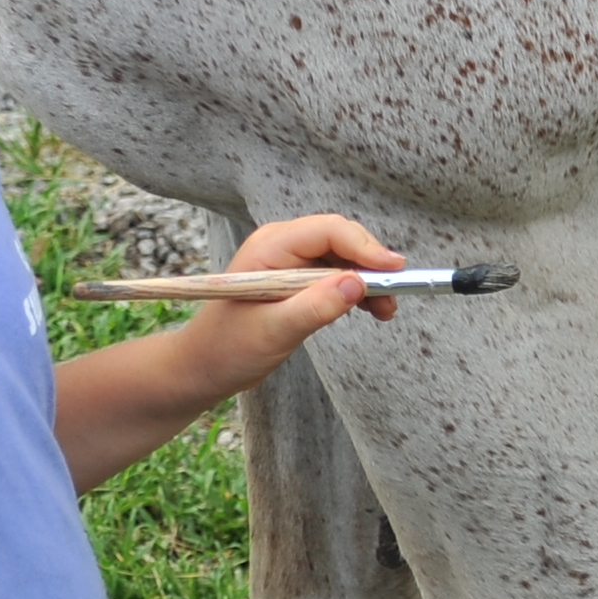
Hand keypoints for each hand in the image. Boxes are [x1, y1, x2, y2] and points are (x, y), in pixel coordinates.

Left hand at [163, 214, 403, 399]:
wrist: (202, 368)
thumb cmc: (227, 349)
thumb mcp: (273, 331)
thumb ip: (315, 306)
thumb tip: (359, 283)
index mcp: (270, 247)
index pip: (328, 231)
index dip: (365, 247)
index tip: (394, 270)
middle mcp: (282, 245)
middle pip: (341, 239)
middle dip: (371, 264)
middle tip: (395, 294)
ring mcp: (290, 262)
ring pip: (343, 257)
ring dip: (367, 280)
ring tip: (386, 311)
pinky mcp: (297, 280)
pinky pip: (336, 274)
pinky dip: (356, 290)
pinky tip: (372, 309)